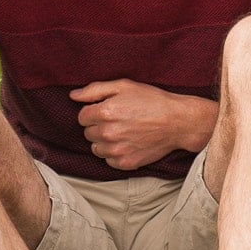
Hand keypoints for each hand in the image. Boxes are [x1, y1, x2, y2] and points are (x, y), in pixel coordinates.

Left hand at [71, 80, 216, 170]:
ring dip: (104, 141)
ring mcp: (116, 150)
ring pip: (96, 148)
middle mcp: (107, 133)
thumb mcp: (124, 86)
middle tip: (119, 119)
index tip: (109, 110)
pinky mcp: (124, 163)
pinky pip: (108, 160)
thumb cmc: (152, 100)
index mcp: (105, 112)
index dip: (94, 112)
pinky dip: (114, 153)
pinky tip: (128, 143)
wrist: (177, 121)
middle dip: (99, 126)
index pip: (82, 116)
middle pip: (88, 132)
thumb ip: (95, 90)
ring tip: (123, 132)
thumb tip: (73, 95)